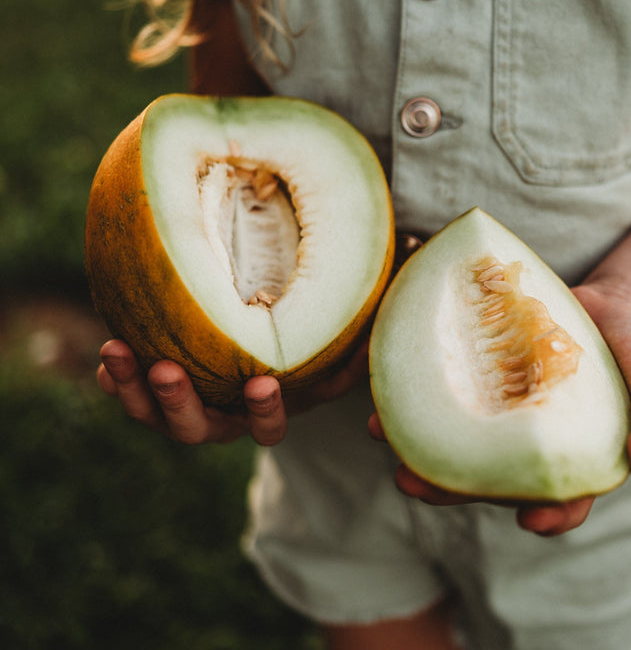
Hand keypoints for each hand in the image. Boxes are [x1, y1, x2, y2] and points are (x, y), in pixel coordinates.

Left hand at [97, 338, 368, 445]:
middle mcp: (223, 419)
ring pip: (154, 415)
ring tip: (117, 350)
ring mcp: (186, 408)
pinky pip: (130, 392)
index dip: (263, 412)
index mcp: (266, 414)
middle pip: (196, 429)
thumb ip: (355, 352)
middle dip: (178, 404)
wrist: (261, 347)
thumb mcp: (332, 355)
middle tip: (166, 371)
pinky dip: (118, 379)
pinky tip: (112, 356)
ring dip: (134, 388)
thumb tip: (379, 340)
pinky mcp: (158, 390)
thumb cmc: (303, 352)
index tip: (262, 383)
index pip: (266, 427)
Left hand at [367, 280, 630, 537]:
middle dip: (448, 485)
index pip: (561, 500)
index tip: (528, 519)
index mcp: (571, 459)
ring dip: (417, 439)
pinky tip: (389, 381)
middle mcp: (527, 444)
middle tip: (412, 483)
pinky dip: (418, 391)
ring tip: (380, 431)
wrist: (607, 306)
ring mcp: (500, 412)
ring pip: (455, 437)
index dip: (548, 515)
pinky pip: (446, 391)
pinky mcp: (481, 377)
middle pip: (488, 476)